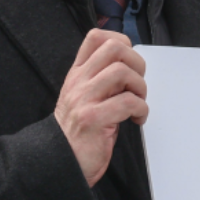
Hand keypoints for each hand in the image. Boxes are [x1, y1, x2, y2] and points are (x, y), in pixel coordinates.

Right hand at [55, 29, 147, 186]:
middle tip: (137, 84)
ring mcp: (84, 99)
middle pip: (114, 48)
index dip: (121, 42)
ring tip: (138, 103)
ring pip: (122, 72)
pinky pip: (127, 102)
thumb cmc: (80, 132)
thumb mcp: (86, 98)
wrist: (58, 162)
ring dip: (140, 88)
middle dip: (137, 63)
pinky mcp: (92, 119)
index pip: (96, 37)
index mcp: (78, 74)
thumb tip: (132, 67)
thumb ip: (103, 80)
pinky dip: (141, 109)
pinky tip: (137, 119)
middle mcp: (79, 82)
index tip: (131, 63)